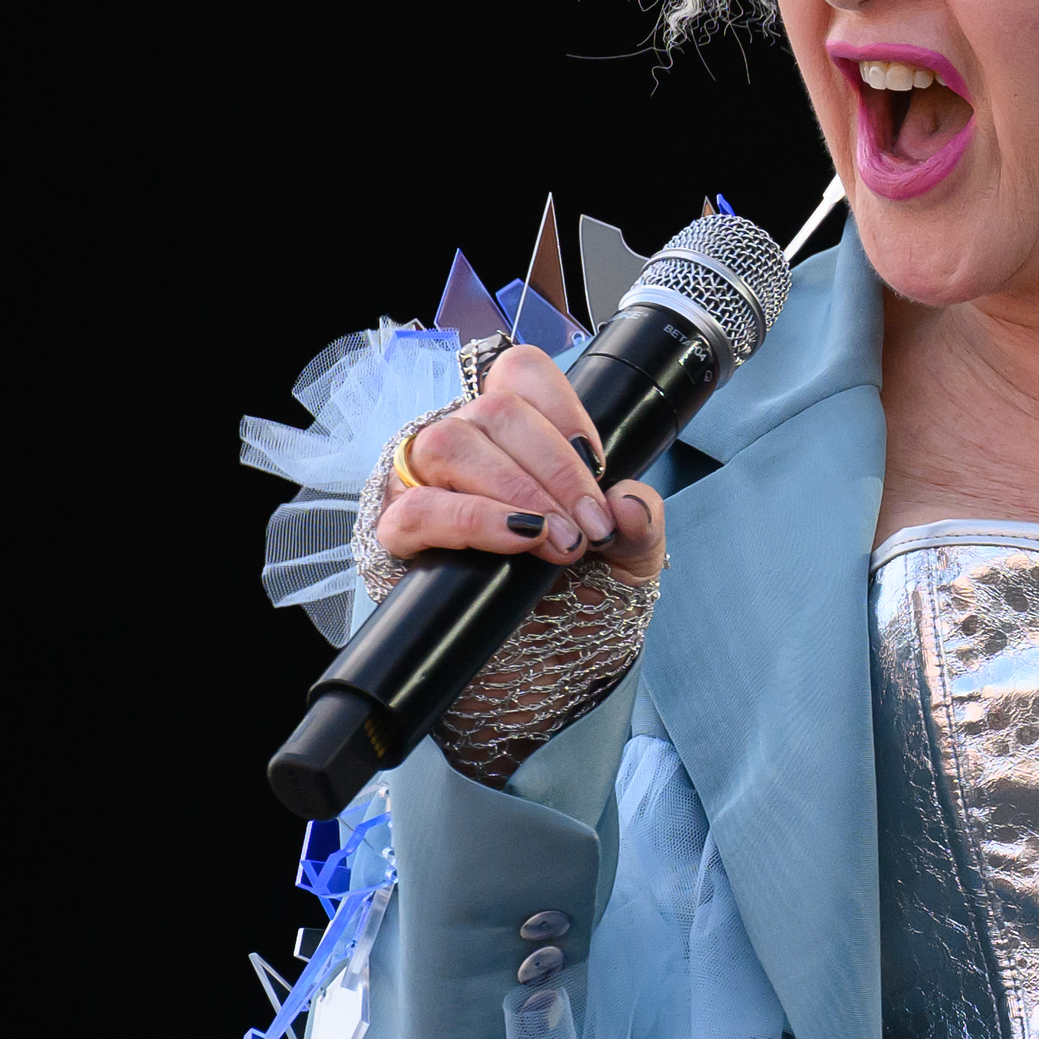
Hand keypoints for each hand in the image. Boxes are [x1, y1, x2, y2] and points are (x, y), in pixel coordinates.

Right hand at [378, 344, 667, 579]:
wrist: (540, 664)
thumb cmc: (576, 596)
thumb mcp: (629, 558)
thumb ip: (641, 524)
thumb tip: (630, 502)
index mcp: (512, 434)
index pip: (520, 374)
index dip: (563, 409)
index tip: (599, 466)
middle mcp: (463, 447)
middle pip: (493, 410)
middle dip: (554, 467)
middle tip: (589, 527)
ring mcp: (422, 486)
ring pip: (449, 444)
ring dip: (515, 488)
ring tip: (557, 540)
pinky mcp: (398, 538)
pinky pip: (417, 511)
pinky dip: (472, 520)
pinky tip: (516, 538)